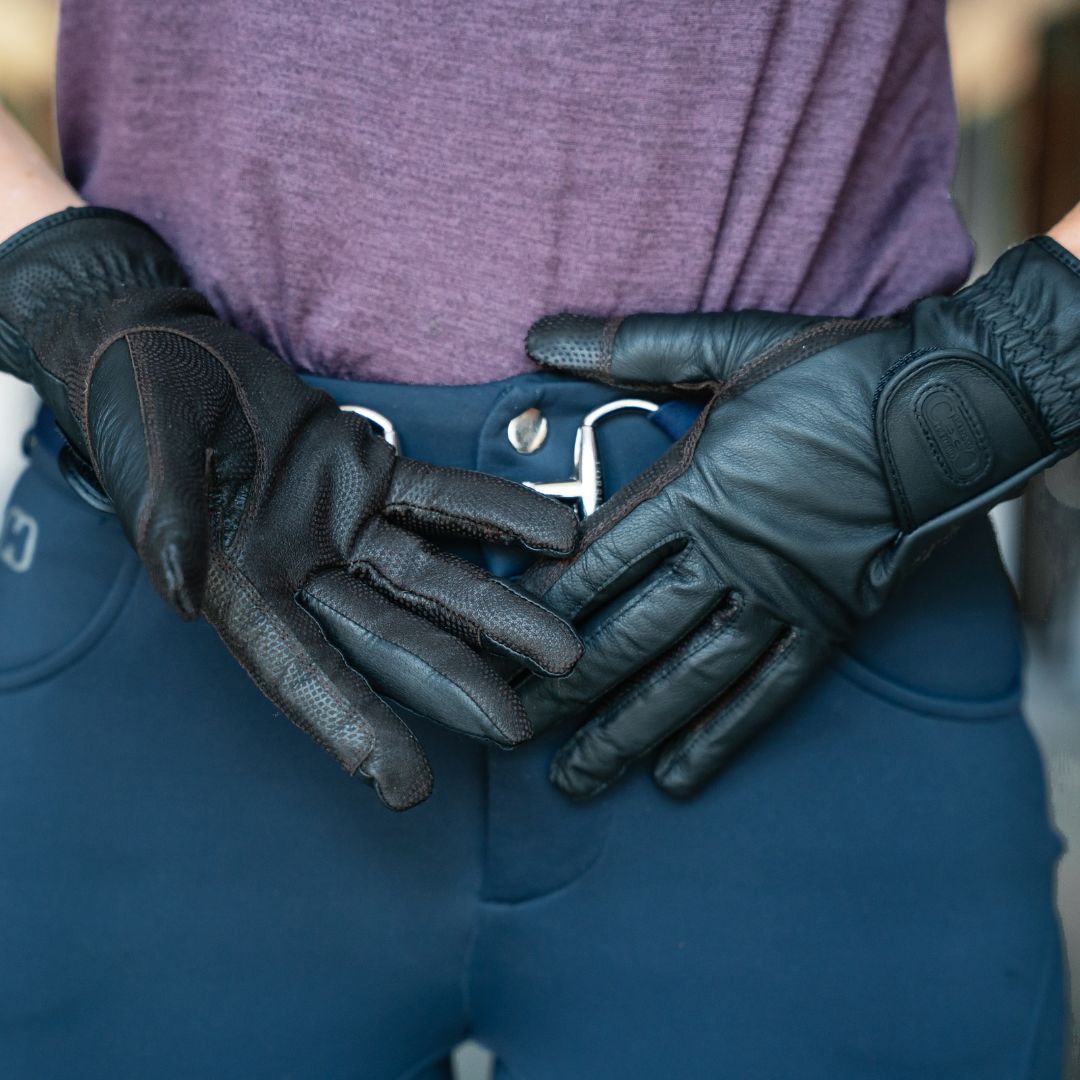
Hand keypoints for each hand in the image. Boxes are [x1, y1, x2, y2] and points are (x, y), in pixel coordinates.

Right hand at [0, 207, 581, 808]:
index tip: (408, 785)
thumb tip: (179, 590)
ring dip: (498, 611)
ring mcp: (345, 526)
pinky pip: (444, 498)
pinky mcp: (371, 475)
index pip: (304, 670)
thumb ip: (167, 522)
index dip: (353, 726)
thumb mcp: (145, 461)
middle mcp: (303, 571)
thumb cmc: (135, 408)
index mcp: (242, 588)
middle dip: (452, 681)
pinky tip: (558, 535)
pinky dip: (499, 514)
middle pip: (388, 636)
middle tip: (515, 728)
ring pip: (432, 577)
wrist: (160, 348)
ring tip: (564, 649)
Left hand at [517, 237, 1079, 799]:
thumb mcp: (730, 346)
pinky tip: (678, 777)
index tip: (493, 643)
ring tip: (576, 777)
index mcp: (695, 488)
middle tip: (510, 733)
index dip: (538, 606)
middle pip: (628, 635)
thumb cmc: (840, 370)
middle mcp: (729, 555)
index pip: (596, 561)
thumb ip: (634, 348)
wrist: (956, 404)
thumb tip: (539, 335)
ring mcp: (780, 597)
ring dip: (627, 730)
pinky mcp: (829, 624)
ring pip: (688, 678)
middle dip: (563, 689)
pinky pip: (768, 694)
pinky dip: (722, 738)